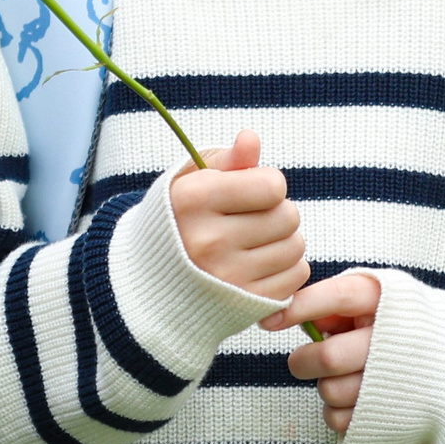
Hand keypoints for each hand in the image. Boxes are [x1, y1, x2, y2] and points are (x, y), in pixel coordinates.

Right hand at [167, 129, 306, 299]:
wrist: (149, 278)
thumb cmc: (178, 218)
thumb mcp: (190, 180)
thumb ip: (225, 158)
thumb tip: (251, 139)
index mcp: (193, 201)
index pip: (271, 185)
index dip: (266, 183)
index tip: (248, 191)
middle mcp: (208, 241)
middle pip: (288, 216)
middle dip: (277, 212)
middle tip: (252, 217)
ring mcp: (228, 277)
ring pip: (296, 247)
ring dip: (283, 240)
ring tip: (255, 240)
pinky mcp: (245, 304)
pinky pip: (296, 277)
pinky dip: (285, 268)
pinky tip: (259, 264)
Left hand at [261, 270, 381, 434]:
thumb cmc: (393, 325)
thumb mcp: (371, 301)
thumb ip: (333, 303)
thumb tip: (294, 314)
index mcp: (387, 301)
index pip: (337, 297)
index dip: (298, 307)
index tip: (268, 321)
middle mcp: (396, 341)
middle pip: (329, 358)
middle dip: (303, 361)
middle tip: (300, 361)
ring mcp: (398, 384)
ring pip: (331, 390)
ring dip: (324, 386)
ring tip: (340, 378)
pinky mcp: (391, 416)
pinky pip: (339, 419)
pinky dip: (335, 410)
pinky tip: (352, 398)